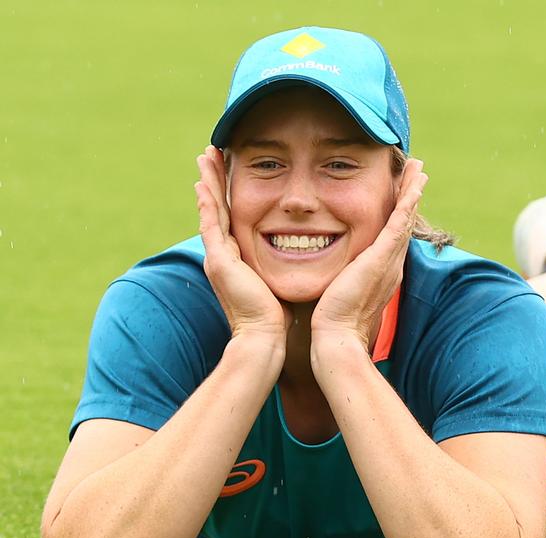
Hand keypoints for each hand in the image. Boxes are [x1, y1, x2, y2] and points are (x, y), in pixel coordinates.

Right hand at [195, 146, 291, 340]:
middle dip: (215, 180)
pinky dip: (207, 203)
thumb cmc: (276, 316)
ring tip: (205, 156)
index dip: (229, 193)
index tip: (230, 170)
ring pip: (211, 210)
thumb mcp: (278, 282)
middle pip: (217, 208)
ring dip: (208, 182)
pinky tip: (203, 183)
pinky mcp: (220, 261)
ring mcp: (219, 257)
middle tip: (212, 153)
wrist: (264, 337)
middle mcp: (224, 255)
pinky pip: (211, 224)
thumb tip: (303, 256)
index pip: (231, 218)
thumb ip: (281, 266)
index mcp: (237, 259)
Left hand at [310, 158, 427, 350]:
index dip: (398, 215)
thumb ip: (342, 281)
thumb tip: (333, 277)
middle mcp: (391, 265)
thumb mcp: (340, 294)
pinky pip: (399, 222)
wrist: (337, 336)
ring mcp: (389, 261)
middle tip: (418, 174)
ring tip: (419, 170)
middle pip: (404, 223)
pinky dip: (408, 201)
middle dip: (410, 197)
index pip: (392, 237)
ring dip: (412, 192)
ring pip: (405, 218)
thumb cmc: (333, 321)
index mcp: (382, 272)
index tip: (400, 196)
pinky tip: (415, 184)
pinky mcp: (382, 258)